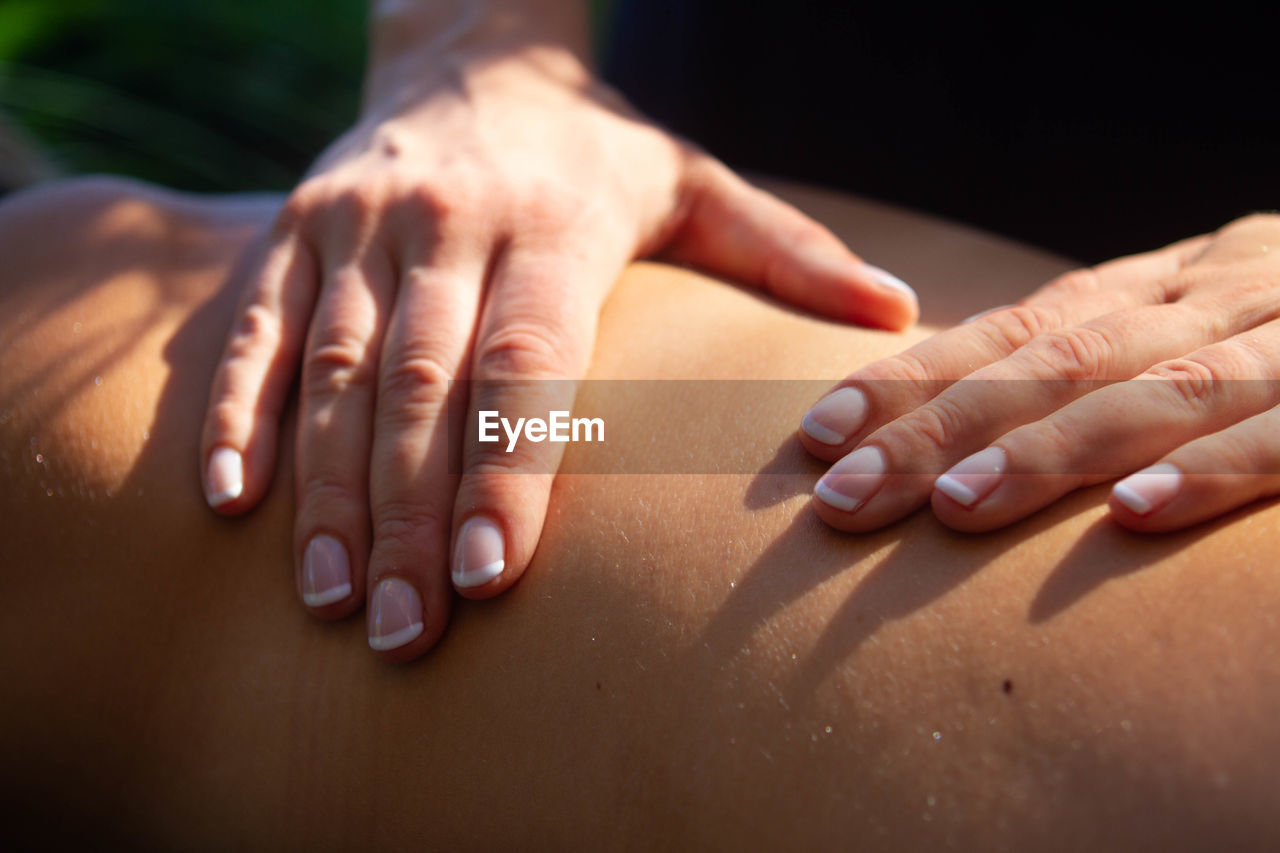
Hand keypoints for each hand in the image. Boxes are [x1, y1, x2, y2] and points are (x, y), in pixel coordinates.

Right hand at [200, 49, 917, 659]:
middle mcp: (446, 220)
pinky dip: (239, 412)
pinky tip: (233, 501)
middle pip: (421, 387)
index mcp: (551, 218)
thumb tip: (899, 317)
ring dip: (328, 492)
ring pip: (334, 371)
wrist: (469, 56)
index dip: (508, 468)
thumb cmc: (593, 149)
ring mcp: (357, 223)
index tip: (492, 577)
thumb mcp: (692, 181)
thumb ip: (784, 250)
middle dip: (410, 517)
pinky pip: (255, 328)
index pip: (526, 359)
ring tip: (333, 600)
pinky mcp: (292, 228)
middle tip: (410, 635)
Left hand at [800, 214, 1279, 533]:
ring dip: (1048, 450)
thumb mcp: (1190, 330)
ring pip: (1156, 389)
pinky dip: (1214, 471)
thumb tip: (962, 429)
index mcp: (1160, 287)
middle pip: (1052, 359)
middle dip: (937, 425)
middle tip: (839, 494)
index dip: (909, 378)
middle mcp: (1210, 299)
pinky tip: (1134, 515)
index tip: (815, 435)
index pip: (1009, 328)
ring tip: (951, 509)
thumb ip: (1098, 365)